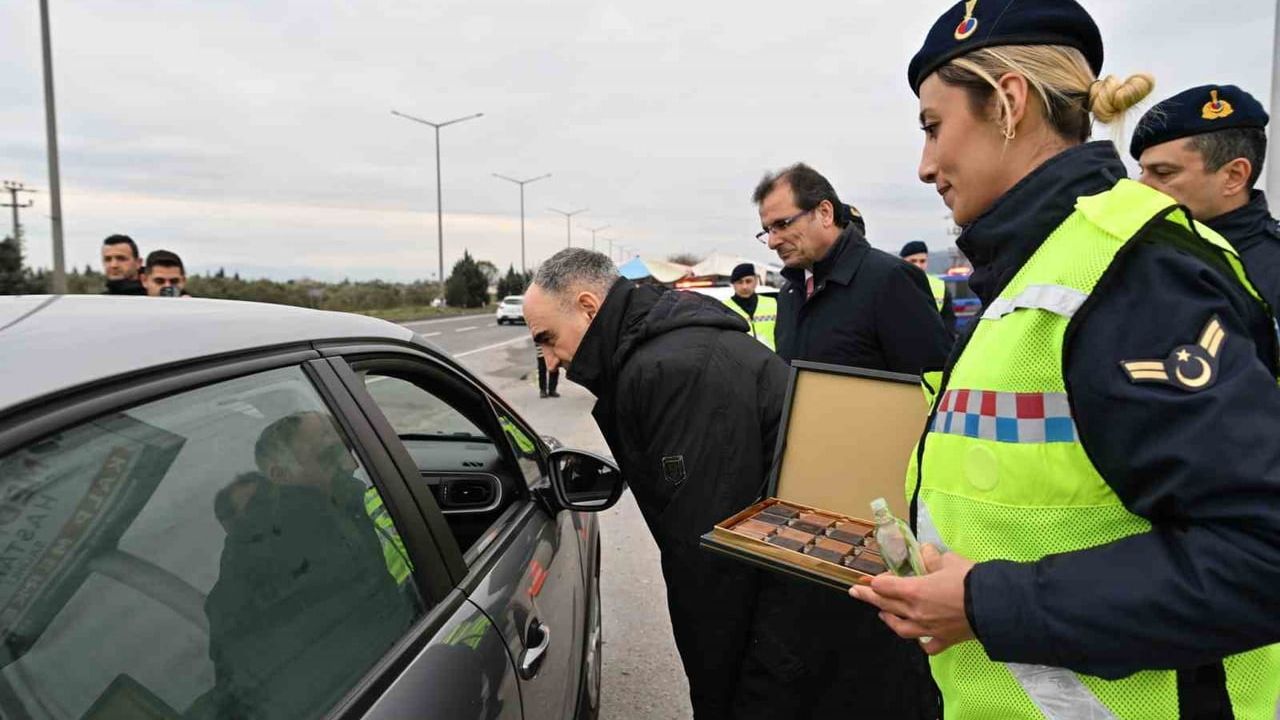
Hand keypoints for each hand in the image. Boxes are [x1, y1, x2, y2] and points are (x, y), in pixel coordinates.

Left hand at [848, 544, 975, 654]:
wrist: (994, 606)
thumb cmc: (970, 580)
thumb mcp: (949, 561)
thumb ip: (933, 557)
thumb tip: (926, 552)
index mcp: (914, 590)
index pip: (884, 586)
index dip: (874, 581)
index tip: (868, 579)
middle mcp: (916, 611)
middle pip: (885, 604)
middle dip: (868, 597)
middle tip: (856, 592)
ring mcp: (928, 628)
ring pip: (899, 627)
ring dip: (888, 618)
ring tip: (881, 613)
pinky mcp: (943, 639)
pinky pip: (926, 644)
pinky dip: (920, 641)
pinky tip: (918, 636)